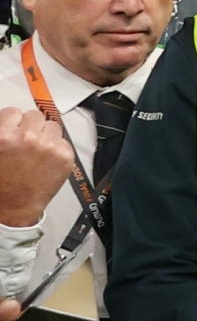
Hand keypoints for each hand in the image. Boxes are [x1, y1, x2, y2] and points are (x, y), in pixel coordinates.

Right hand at [0, 106, 78, 227]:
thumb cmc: (0, 181)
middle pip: (35, 115)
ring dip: (45, 134)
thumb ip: (1, 131)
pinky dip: (56, 147)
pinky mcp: (66, 156)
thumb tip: (10, 118)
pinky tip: (46, 160)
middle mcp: (28, 138)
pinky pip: (63, 141)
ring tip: (37, 150)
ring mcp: (50, 147)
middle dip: (29, 126)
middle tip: (25, 140)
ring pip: (52, 125)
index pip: (13, 112)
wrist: (14, 208)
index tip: (13, 130)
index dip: (12, 122)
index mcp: (4, 136)